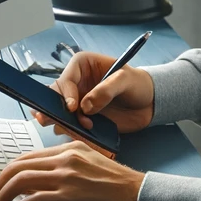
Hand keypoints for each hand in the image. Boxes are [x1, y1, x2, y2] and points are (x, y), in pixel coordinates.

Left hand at [0, 141, 144, 200]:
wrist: (142, 197)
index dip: (10, 171)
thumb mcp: (89, 165)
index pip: (29, 157)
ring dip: (4, 195)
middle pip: (19, 166)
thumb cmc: (120, 187)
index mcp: (69, 149)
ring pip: (21, 181)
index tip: (4, 183)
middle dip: (1, 182)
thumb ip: (64, 169)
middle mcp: (65, 159)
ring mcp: (67, 177)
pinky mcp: (70, 197)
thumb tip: (38, 184)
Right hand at [33, 50, 153, 134]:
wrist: (149, 104)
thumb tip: (86, 106)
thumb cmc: (138, 84)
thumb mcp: (126, 80)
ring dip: (64, 122)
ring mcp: (76, 102)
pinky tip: (83, 134)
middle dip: (52, 109)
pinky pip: (69, 126)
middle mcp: (75, 84)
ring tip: (80, 129)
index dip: (65, 94)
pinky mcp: (81, 118)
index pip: (65, 79)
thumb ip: (106, 90)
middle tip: (50, 120)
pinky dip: (72, 132)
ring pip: (58, 113)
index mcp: (81, 66)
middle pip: (54, 96)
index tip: (72, 107)